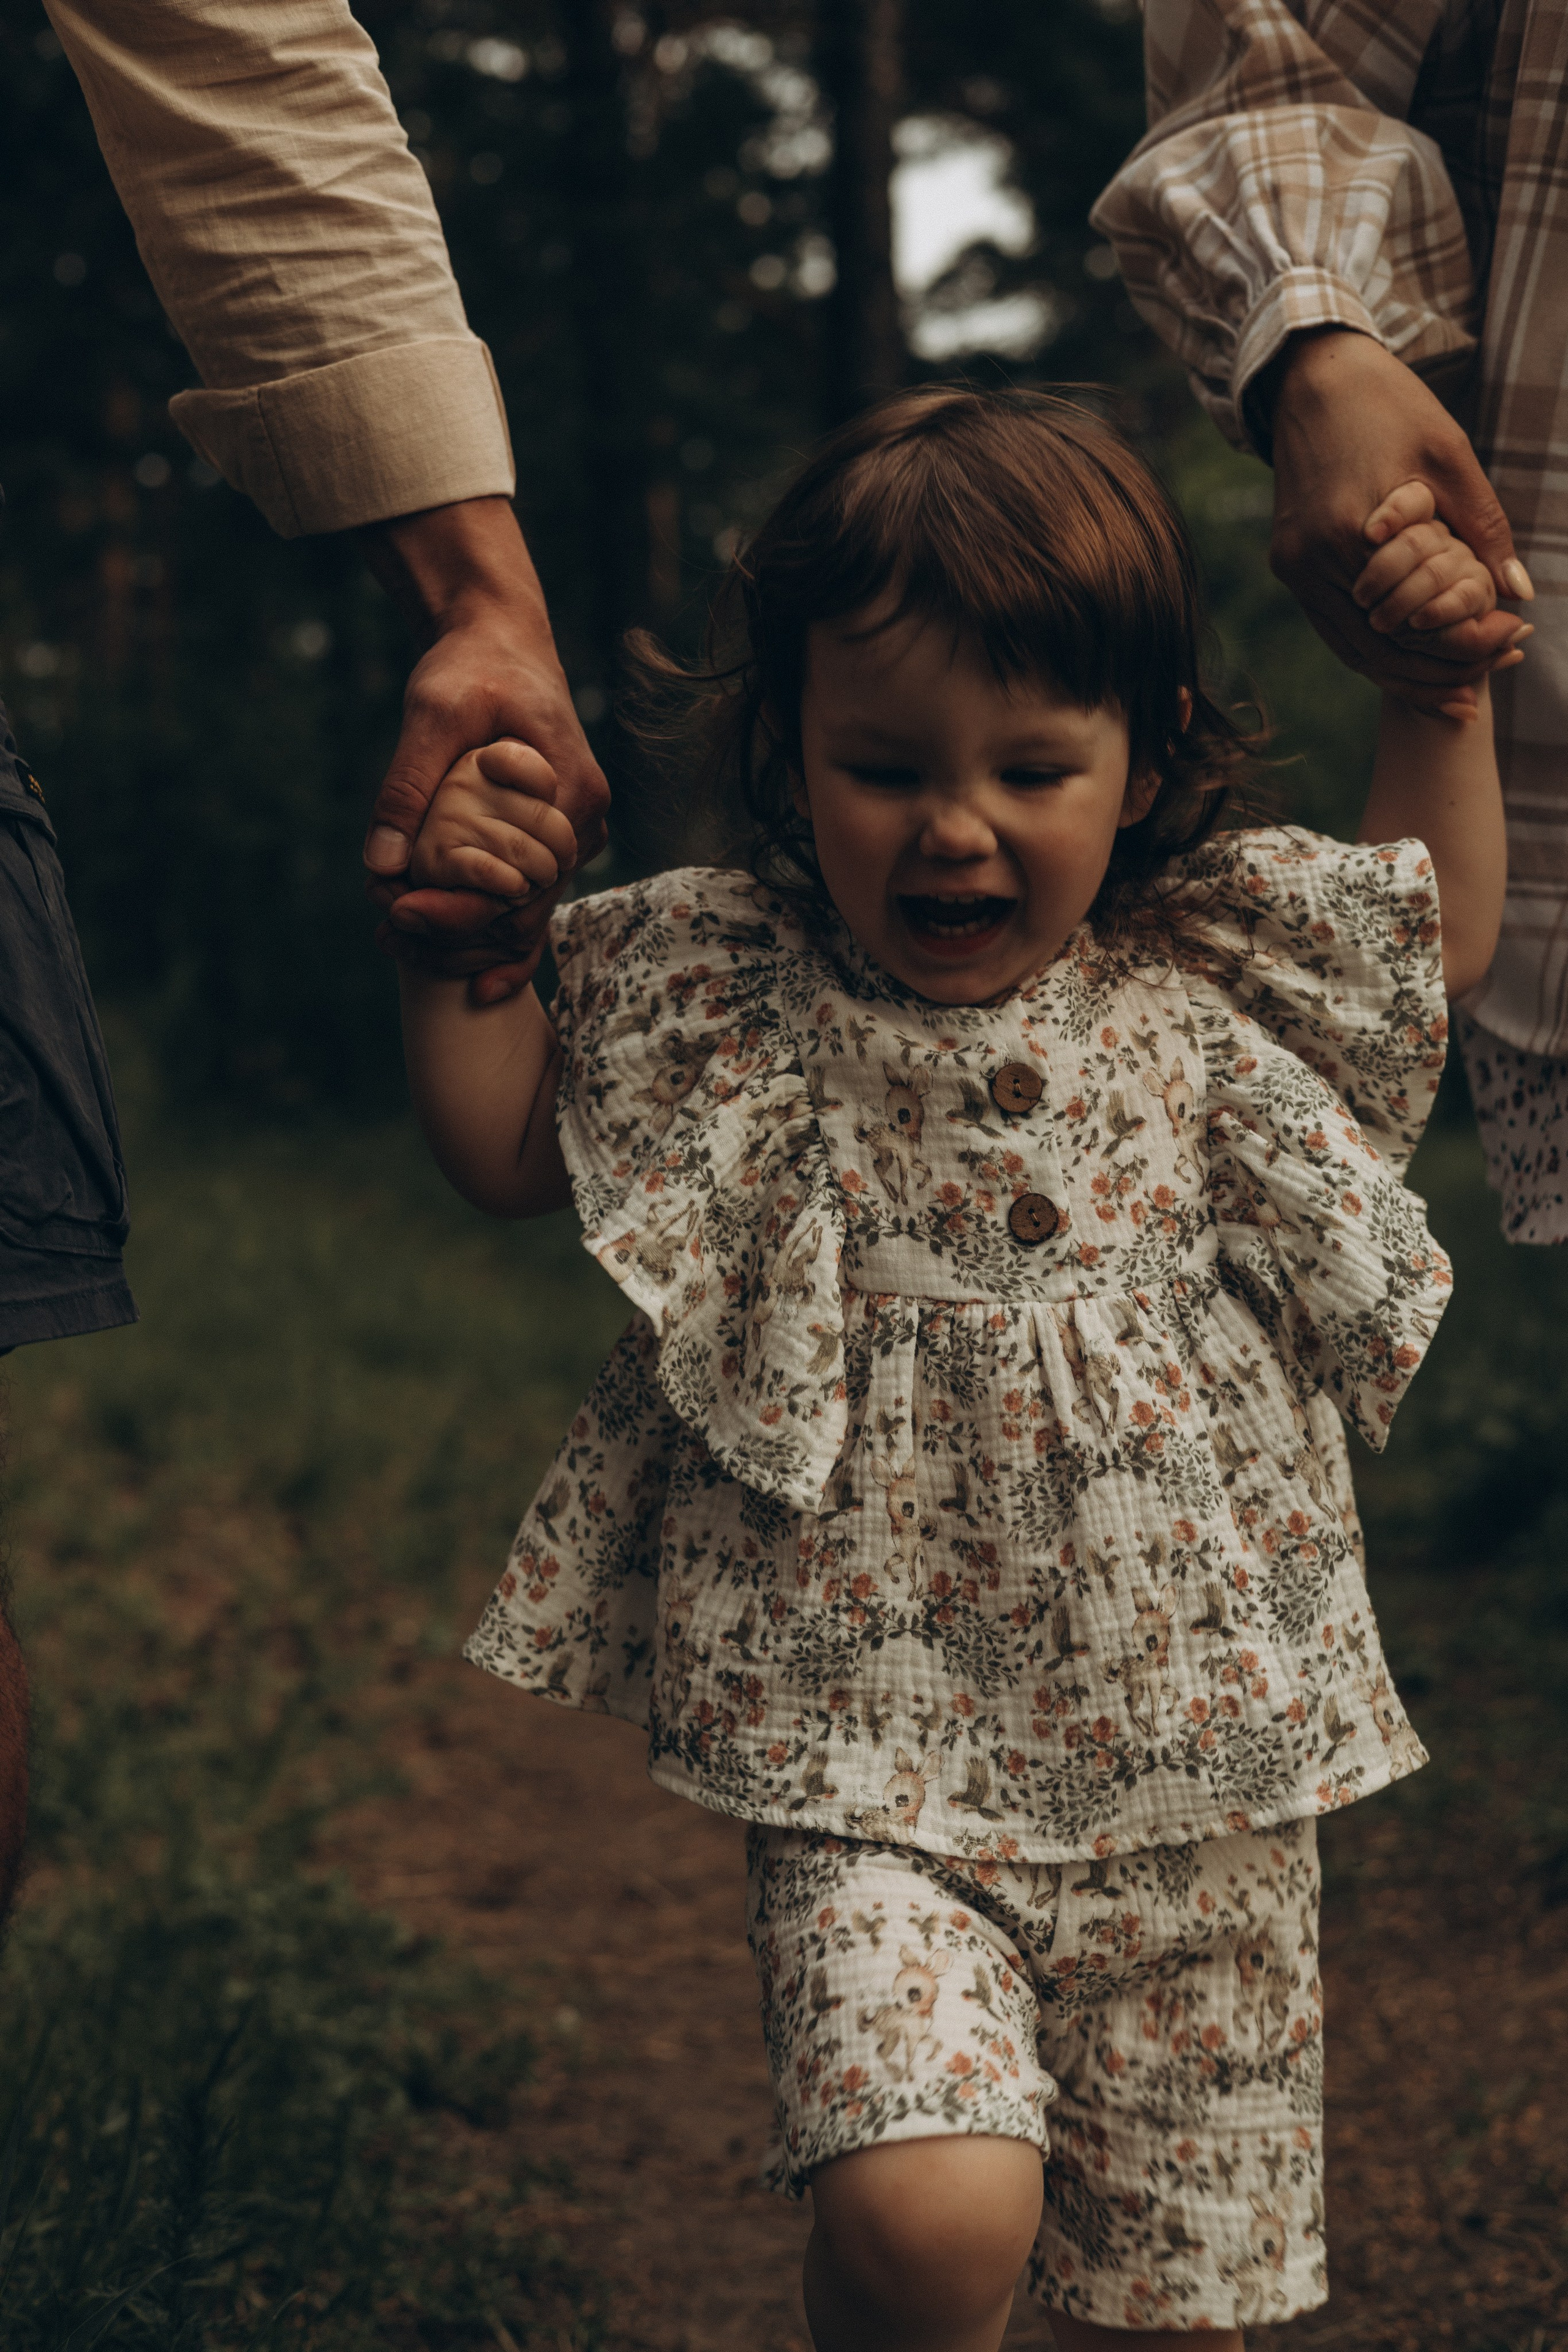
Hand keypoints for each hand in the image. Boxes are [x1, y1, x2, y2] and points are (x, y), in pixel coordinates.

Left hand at [359, 496, 608, 1001]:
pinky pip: (528, 898)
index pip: (519, 881)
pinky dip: (489, 927)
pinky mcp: (554, 839)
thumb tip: (381, 865)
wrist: (499, 637)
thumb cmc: (470, 667)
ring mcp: (575, 835)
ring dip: (465, 936)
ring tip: (396, 941)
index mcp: (568, 792)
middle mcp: (583, 822)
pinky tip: (459, 966)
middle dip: (455, 933)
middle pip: (523, 909)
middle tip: (387, 936)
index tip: (397, 913)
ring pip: (525, 913)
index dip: (458, 910)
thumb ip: (407, 788)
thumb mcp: (430, 714)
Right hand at [1266, 330, 1532, 710]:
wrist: (1314, 376)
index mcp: (1352, 531)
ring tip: (1452, 694)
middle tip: (1481, 692)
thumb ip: (1483, 526)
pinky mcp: (1287, 563)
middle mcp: (1312, 560)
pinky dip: (1372, 651)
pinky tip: (1407, 666)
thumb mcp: (1450, 455)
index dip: (1464, 643)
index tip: (1511, 649)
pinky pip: (1333, 626)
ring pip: (1351, 647)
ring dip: (1403, 674)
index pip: (1414, 615)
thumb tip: (1519, 593)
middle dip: (1435, 672)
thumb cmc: (1390, 405)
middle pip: (1379, 646)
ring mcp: (1294, 567)